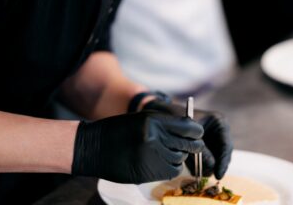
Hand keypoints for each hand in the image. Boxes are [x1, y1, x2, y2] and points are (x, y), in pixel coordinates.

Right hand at [71, 111, 203, 183]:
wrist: (94, 146)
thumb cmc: (120, 130)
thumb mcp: (143, 119)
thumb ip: (165, 124)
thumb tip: (190, 130)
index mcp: (153, 120)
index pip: (187, 126)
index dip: (196, 131)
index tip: (198, 133)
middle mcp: (154, 138)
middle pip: (187, 144)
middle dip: (194, 146)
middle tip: (195, 146)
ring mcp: (151, 157)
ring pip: (179, 159)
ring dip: (178, 157)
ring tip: (168, 152)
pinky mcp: (147, 173)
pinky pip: (171, 171)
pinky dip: (171, 168)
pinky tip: (162, 162)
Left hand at [143, 100, 232, 179]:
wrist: (167, 115)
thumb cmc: (179, 118)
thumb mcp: (190, 132)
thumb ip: (201, 149)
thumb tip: (211, 166)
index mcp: (219, 122)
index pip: (226, 145)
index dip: (223, 161)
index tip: (218, 175)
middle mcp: (219, 133)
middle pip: (222, 156)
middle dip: (213, 166)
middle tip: (202, 174)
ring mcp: (213, 142)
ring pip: (213, 162)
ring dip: (203, 166)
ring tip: (191, 164)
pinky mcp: (205, 150)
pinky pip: (204, 163)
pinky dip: (198, 166)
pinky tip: (189, 164)